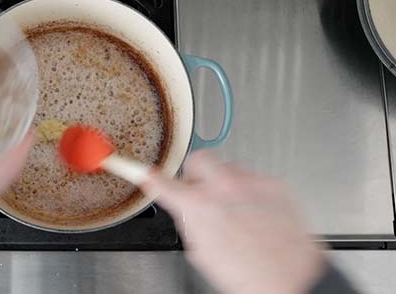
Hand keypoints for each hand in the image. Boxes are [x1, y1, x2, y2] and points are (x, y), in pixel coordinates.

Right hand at [142, 152, 324, 293]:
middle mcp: (224, 187)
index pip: (163, 182)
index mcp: (198, 204)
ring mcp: (251, 182)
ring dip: (225, 184)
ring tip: (233, 210)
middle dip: (195, 173)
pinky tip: (253, 213)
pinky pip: (254, 179)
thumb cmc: (248, 275)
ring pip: (229, 168)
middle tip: (198, 190)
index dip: (151, 178)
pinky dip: (249, 192)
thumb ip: (189, 221)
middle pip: (199, 159)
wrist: (291, 279)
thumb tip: (184, 209)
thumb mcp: (201, 252)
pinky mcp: (274, 185)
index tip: (147, 174)